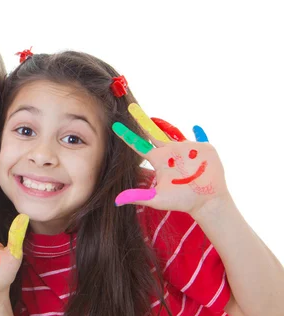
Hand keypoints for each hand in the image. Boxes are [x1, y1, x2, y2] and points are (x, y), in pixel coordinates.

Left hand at [112, 103, 227, 215]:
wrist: (206, 202)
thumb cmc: (182, 201)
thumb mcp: (158, 199)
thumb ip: (138, 196)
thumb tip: (116, 201)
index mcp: (159, 160)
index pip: (139, 145)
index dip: (127, 136)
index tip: (115, 126)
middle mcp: (170, 152)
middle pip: (152, 133)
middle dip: (142, 120)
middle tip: (131, 107)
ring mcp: (187, 150)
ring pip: (173, 131)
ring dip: (164, 124)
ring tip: (152, 117)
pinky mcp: (204, 149)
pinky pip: (201, 137)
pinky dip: (199, 132)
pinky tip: (196, 127)